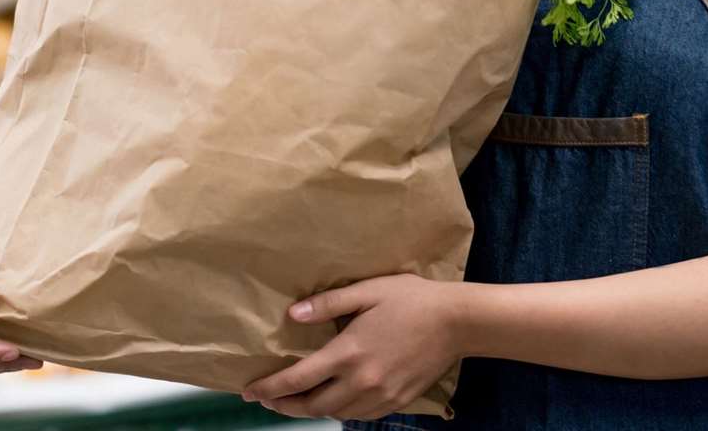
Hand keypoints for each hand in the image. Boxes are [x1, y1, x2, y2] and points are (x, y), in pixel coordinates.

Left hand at [243, 275, 464, 420]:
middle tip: (268, 400)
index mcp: (349, 353)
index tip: (250, 392)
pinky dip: (340, 411)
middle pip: (312, 406)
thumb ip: (328, 305)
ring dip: (311, 410)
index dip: (270, 389)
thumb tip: (293, 315)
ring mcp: (380, 396)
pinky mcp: (397, 402)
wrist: (457, 322)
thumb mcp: (368, 291)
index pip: (298, 380)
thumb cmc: (411, 299)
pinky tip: (335, 401)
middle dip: (285, 406)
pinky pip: (360, 415)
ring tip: (296, 401)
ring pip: (335, 414)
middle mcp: (361, 381)